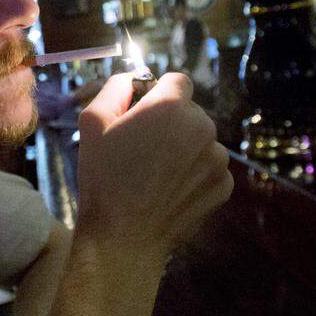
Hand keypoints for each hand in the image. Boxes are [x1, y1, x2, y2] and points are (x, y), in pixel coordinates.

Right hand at [74, 72, 232, 257]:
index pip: (176, 80)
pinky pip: (209, 168)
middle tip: (142, 148)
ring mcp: (217, 158)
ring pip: (200, 140)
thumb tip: (131, 78)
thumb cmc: (103, 179)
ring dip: (183, 148)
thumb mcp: (92, 123)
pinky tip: (169, 189)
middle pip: (190, 111)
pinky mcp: (224, 185)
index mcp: (170, 107)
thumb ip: (114, 87)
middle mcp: (202, 127)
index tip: (142, 112)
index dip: (158, 93)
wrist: (124, 237)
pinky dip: (194, 174)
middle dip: (170, 122)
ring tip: (155, 173)